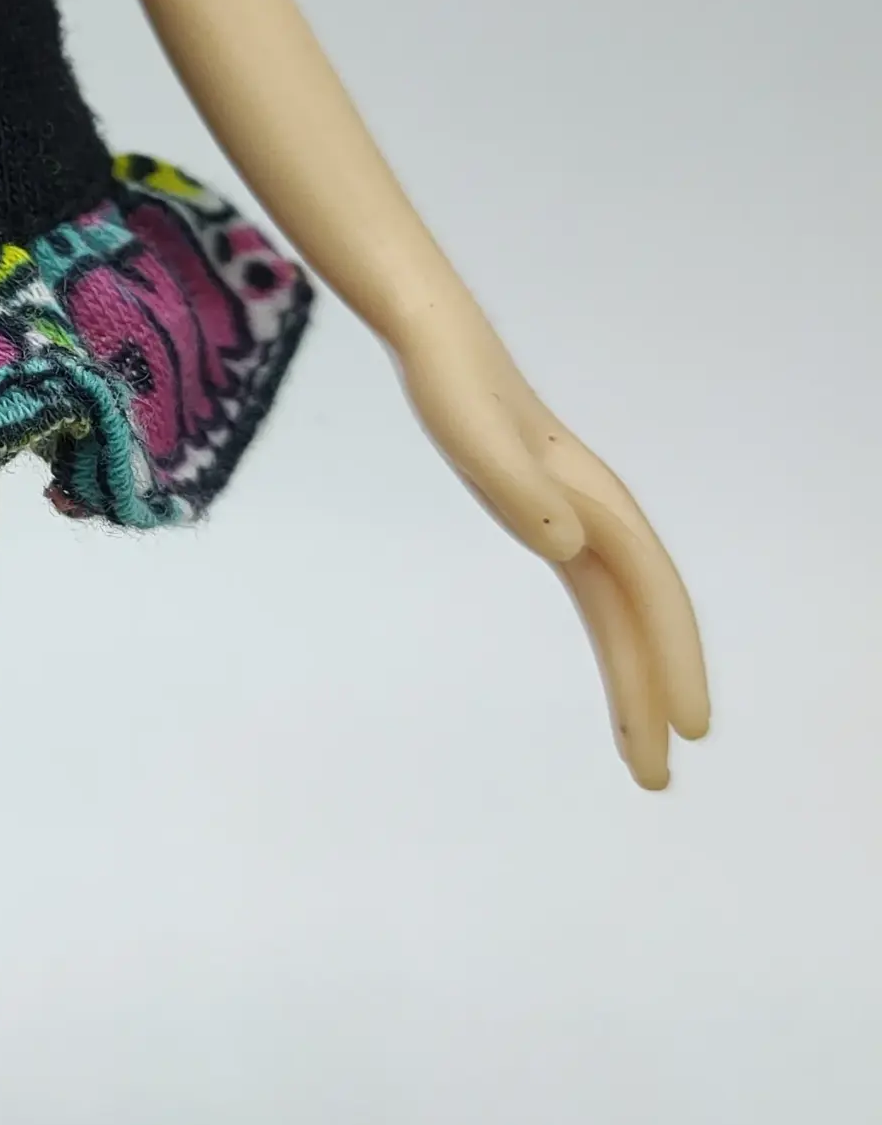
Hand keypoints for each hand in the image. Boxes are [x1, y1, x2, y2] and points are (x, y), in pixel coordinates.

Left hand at [392, 310, 710, 788]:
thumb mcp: (471, 432)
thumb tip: (568, 546)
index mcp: (590, 502)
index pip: (648, 596)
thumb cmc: (451, 386)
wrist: (437, 345)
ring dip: (636, 680)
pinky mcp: (549, 519)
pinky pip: (597, 596)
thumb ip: (514, 483)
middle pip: (642, 620)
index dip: (669, 661)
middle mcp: (597, 517)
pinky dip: (613, 642)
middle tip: (657, 780)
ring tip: (642, 755)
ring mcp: (577, 520)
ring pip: (623, 615)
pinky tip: (615, 671)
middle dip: (653, 696)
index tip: (687, 728)